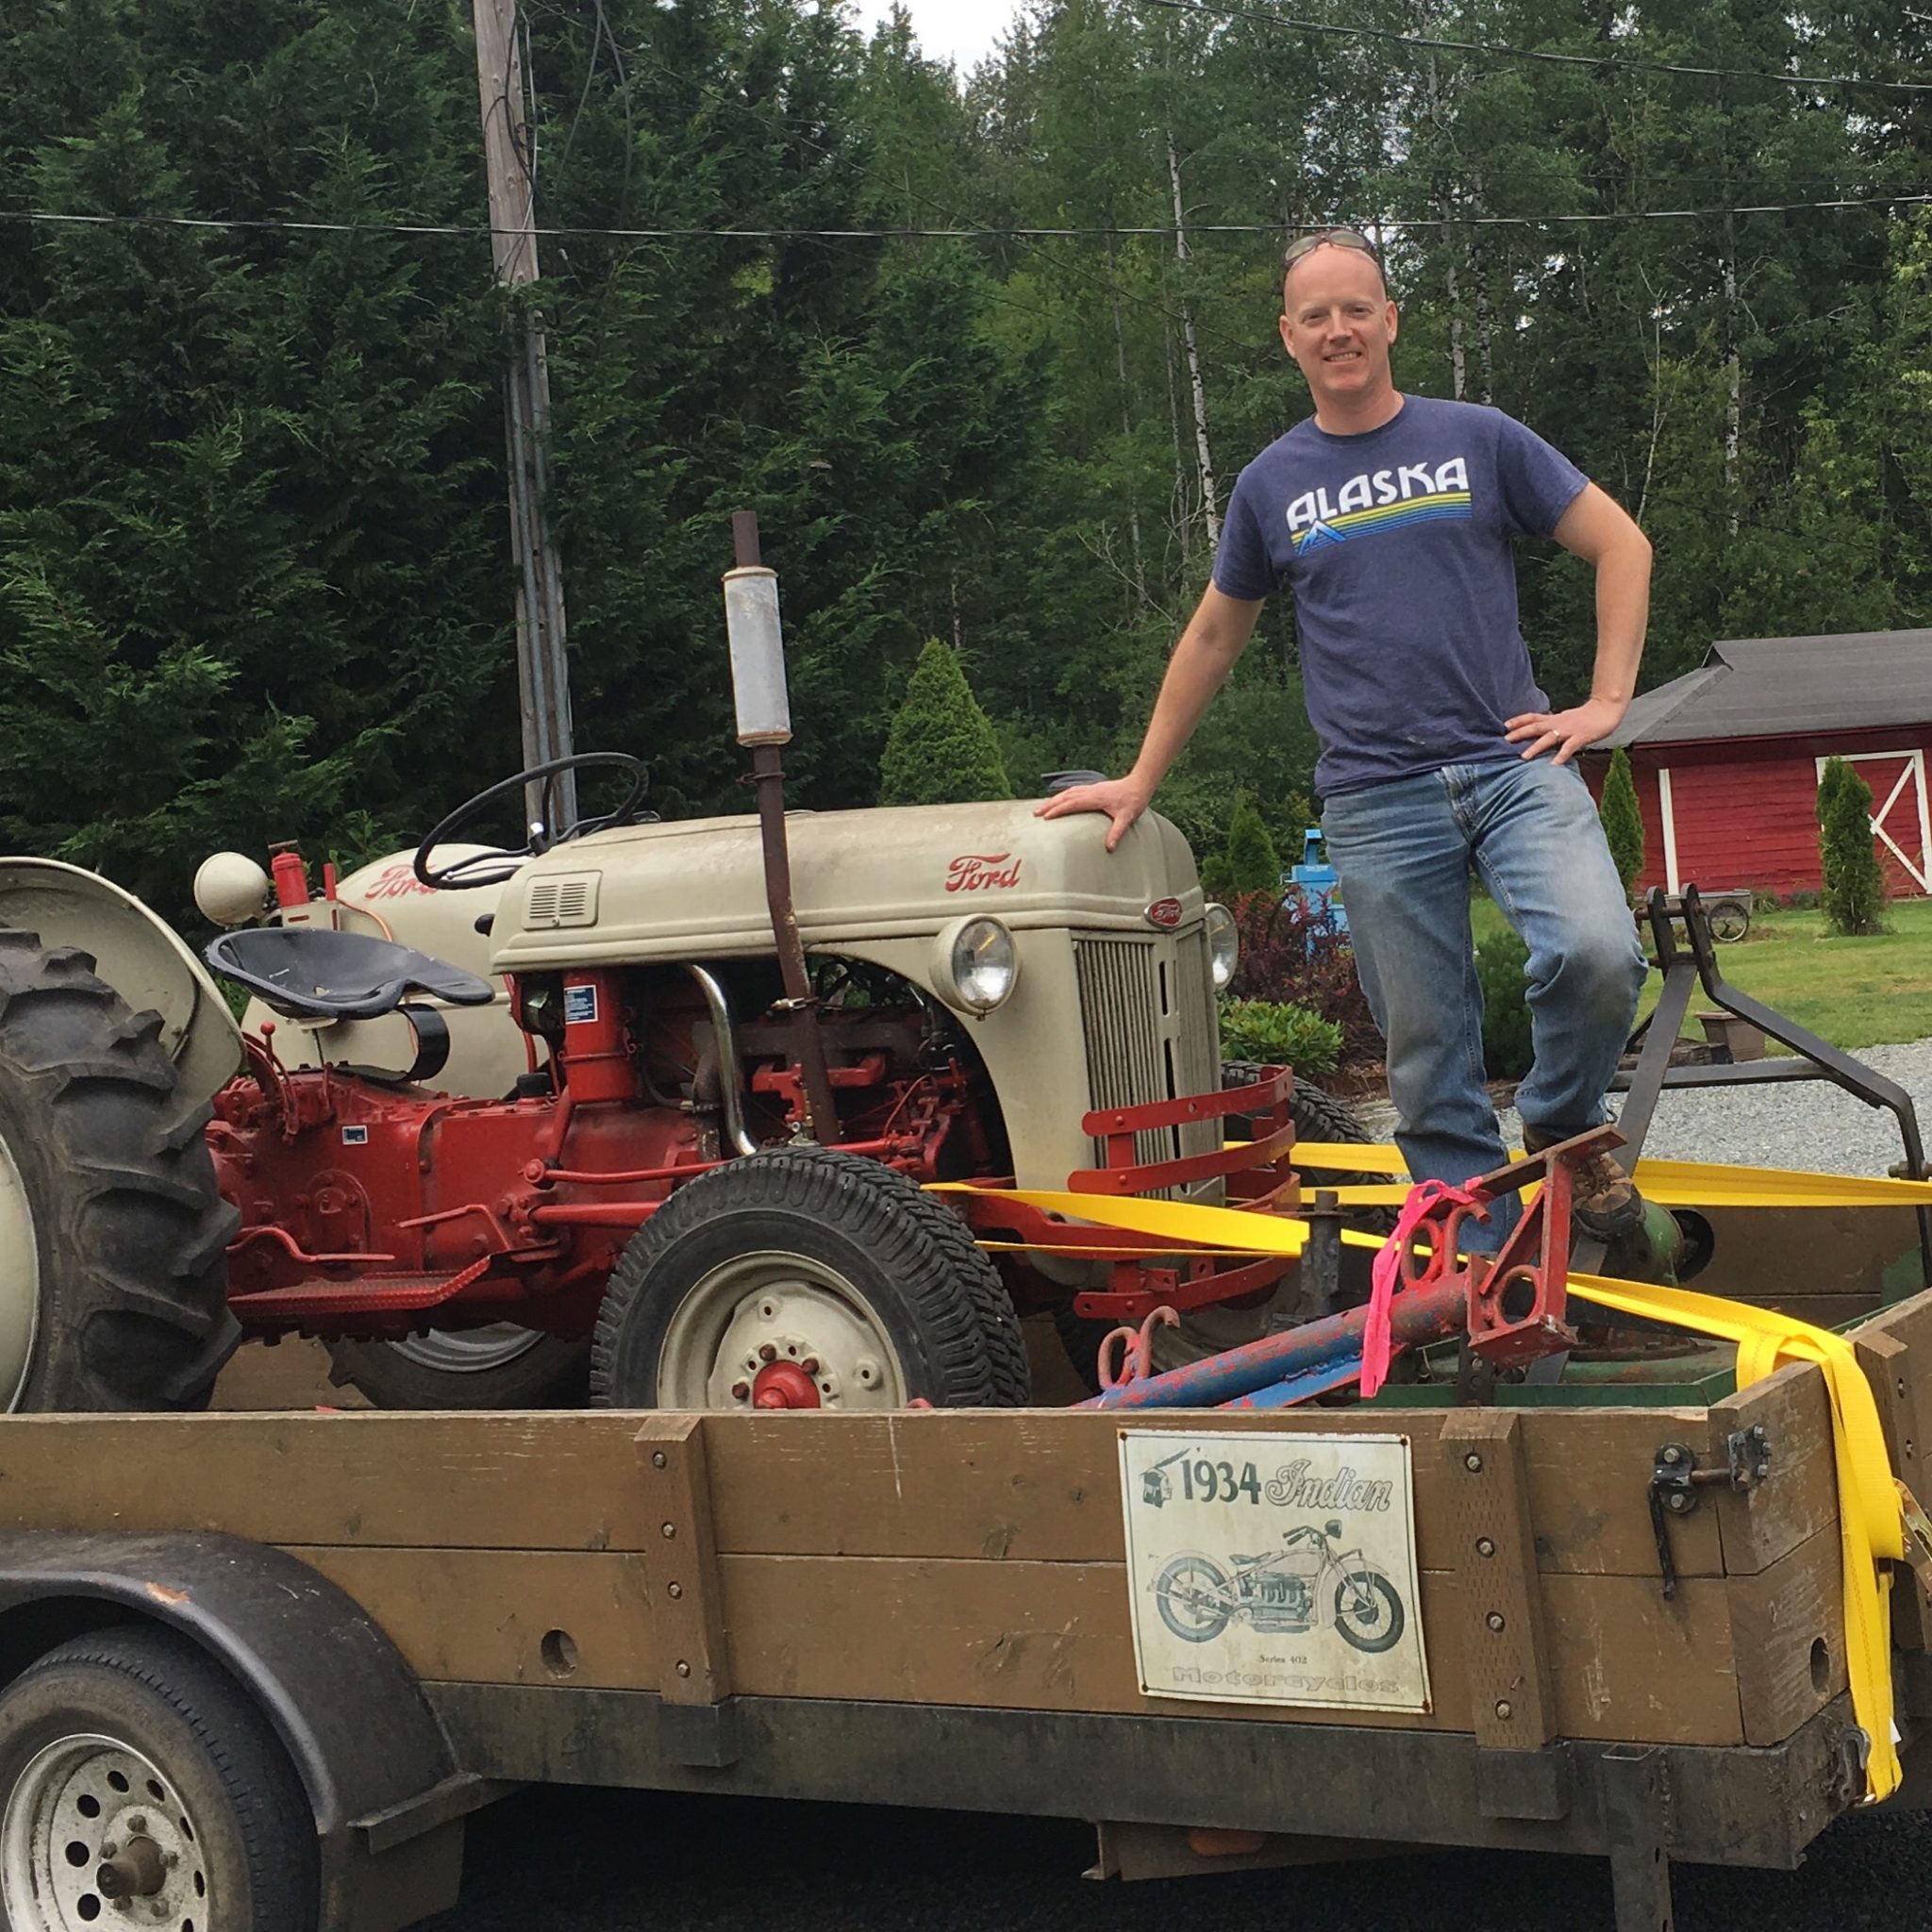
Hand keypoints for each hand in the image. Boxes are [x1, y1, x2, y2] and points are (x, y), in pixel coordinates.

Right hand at [1034, 777, 1151, 851]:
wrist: (1139, 784)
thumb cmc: (1134, 801)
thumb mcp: (1127, 818)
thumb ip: (1117, 833)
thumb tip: (1109, 848)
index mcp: (1095, 798)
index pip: (1072, 803)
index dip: (1058, 810)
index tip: (1046, 817)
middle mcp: (1090, 791)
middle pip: (1065, 797)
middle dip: (1049, 805)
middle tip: (1035, 813)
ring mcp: (1091, 789)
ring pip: (1068, 792)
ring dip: (1054, 800)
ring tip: (1042, 808)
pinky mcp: (1093, 788)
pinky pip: (1073, 791)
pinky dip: (1063, 796)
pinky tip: (1059, 800)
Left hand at [1505, 695, 1626, 765]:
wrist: (1607, 709)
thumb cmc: (1586, 717)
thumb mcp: (1565, 720)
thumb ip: (1553, 726)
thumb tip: (1540, 734)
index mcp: (1555, 719)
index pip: (1533, 717)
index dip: (1519, 720)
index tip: (1504, 725)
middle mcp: (1559, 723)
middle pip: (1536, 726)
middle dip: (1520, 733)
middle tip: (1505, 740)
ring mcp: (1570, 730)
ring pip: (1549, 738)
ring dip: (1535, 747)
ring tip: (1523, 757)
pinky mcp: (1581, 736)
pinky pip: (1569, 747)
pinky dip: (1561, 756)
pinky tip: (1553, 765)